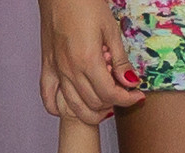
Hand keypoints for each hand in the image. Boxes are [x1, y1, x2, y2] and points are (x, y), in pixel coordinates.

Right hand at [38, 0, 144, 123]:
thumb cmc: (85, 5)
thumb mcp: (110, 29)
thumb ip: (119, 60)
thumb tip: (130, 82)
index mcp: (88, 60)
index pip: (110, 94)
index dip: (127, 99)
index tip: (137, 95)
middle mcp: (70, 70)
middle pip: (93, 103)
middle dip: (112, 104)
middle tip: (122, 94)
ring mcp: (56, 71)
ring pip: (73, 106)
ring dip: (91, 111)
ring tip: (103, 103)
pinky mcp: (47, 67)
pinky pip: (48, 98)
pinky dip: (58, 108)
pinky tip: (72, 105)